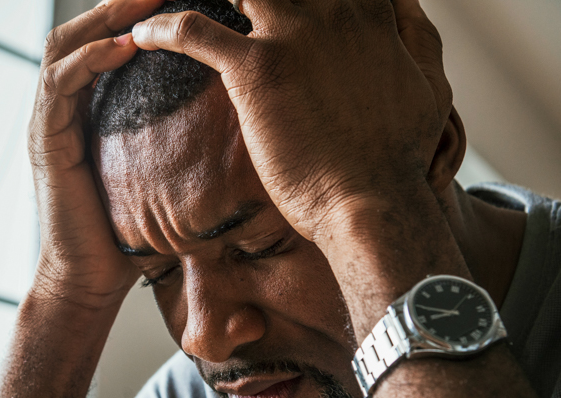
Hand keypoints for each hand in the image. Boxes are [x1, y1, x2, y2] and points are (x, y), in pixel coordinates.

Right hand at [28, 0, 163, 308]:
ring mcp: (49, 122)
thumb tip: (231, 128)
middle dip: (119, 5)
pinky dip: (91, 59)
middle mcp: (63, 109)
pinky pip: (60, 84)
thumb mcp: (157, 176)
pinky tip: (125, 46)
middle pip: (82, 32)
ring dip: (105, 19)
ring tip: (145, 1)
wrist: (90, 278)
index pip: (103, 43)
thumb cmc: (127, 234)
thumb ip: (175, 145)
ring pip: (64, 47)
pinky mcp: (45, 141)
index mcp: (87, 111)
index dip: (133, 16)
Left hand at [128, 0, 452, 244]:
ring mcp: (293, 33)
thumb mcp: (430, 82)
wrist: (373, 201)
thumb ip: (415, 35)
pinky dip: (163, 30)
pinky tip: (143, 37)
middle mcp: (332, 8)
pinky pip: (193, 31)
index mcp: (369, 10)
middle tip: (221, 5)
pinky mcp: (258, 69)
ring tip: (158, 7)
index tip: (262, 8)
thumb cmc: (400, 155)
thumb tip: (404, 7)